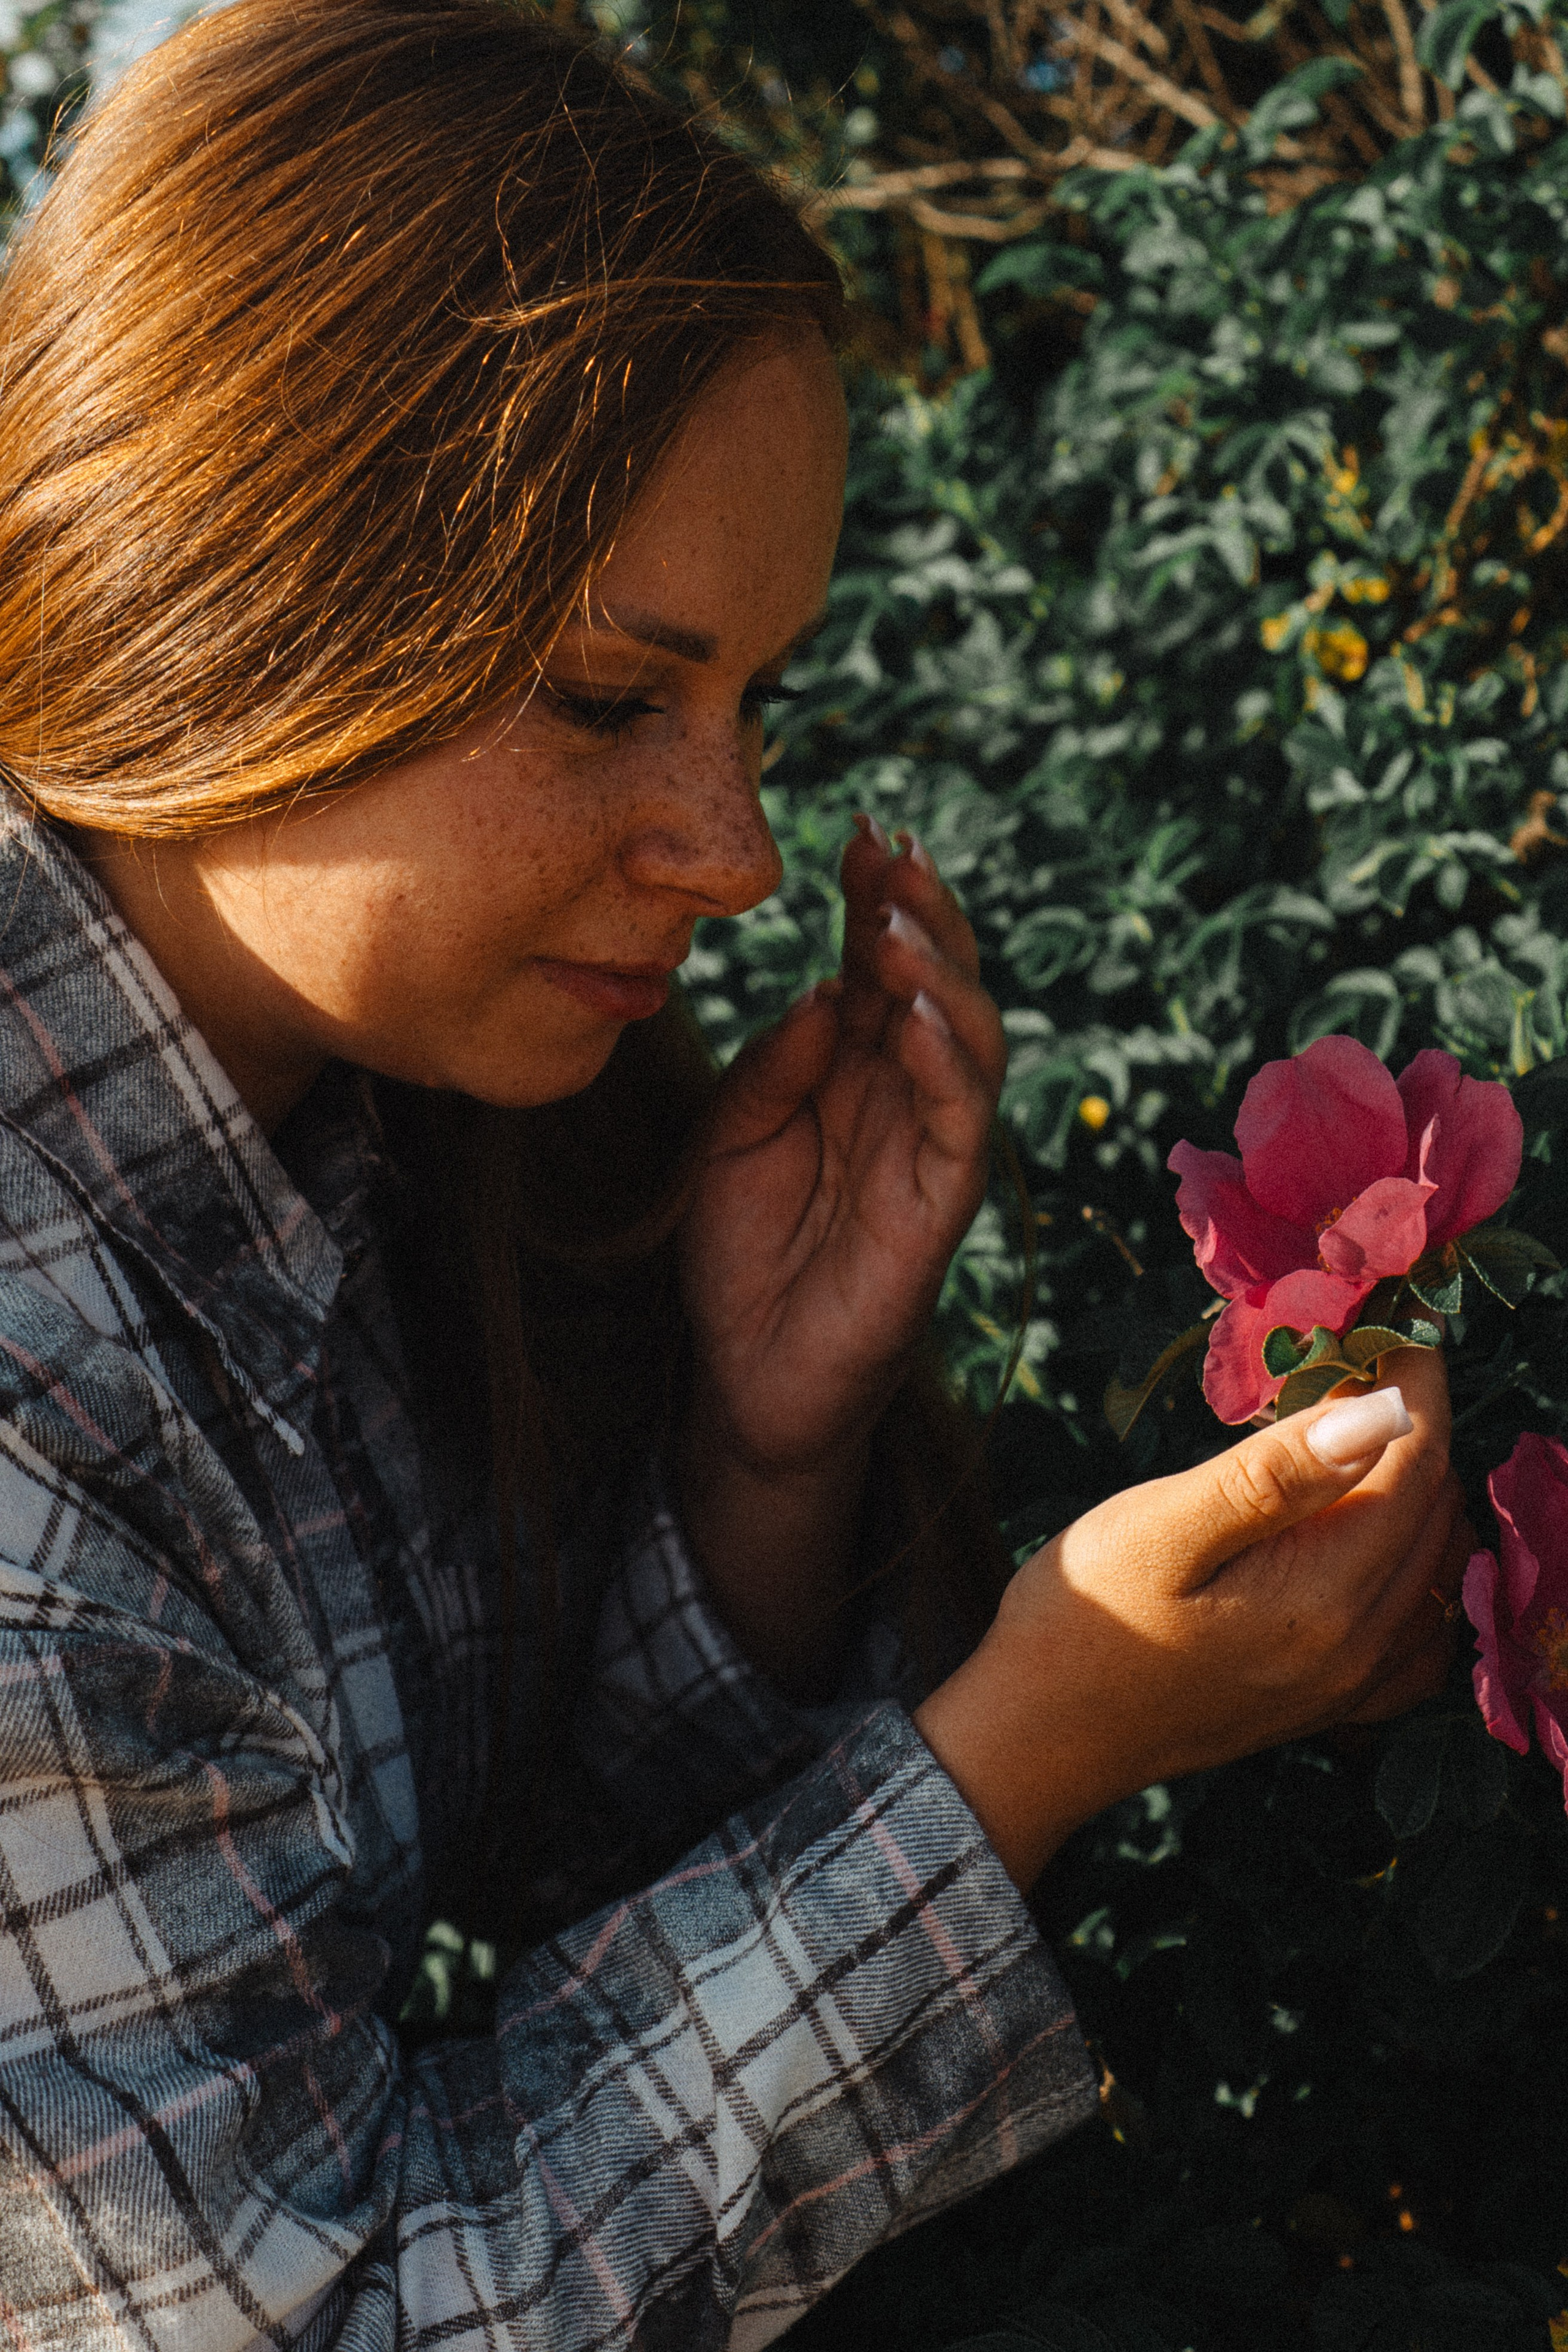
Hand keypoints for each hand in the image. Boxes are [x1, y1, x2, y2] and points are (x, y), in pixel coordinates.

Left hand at [681, 818, 1005, 1474]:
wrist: (744, 1376)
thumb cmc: (739, 1254)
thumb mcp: (731, 1136)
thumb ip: (778, 1062)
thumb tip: (830, 986)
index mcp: (855, 1070)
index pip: (879, 966)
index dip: (875, 897)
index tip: (858, 829)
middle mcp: (904, 1098)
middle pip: (936, 984)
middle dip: (918, 912)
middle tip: (887, 851)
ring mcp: (930, 1149)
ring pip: (969, 1040)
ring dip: (941, 974)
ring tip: (897, 920)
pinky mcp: (940, 1206)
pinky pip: (961, 1123)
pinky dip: (948, 1063)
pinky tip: (920, 1015)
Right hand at [914, 1350, 1466, 1887]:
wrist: (1040, 1736)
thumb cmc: (1082, 1619)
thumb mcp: (1162, 1528)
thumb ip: (1275, 1473)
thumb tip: (1384, 1411)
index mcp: (1322, 1597)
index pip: (1415, 1465)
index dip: (1415, 1385)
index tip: (1392, 1326)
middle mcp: (1359, 1648)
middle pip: (1436, 1511)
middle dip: (1415, 1427)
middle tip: (1359, 1365)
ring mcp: (1351, 1686)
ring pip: (1439, 1565)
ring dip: (1420, 1490)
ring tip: (1358, 1436)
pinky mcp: (1332, 1705)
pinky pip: (1423, 1633)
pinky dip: (1421, 1569)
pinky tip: (1378, 1541)